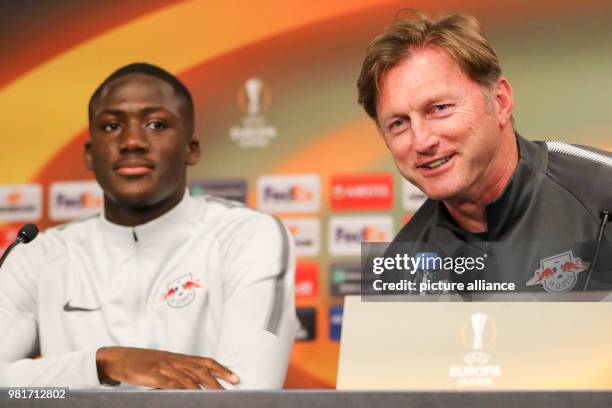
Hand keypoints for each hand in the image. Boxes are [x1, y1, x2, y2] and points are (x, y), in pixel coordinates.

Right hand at [95, 346, 239, 388]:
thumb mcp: (164, 365)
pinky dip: (181, 388)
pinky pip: (169, 382)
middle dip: (217, 379)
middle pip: (200, 369)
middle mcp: (174, 360)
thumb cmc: (142, 362)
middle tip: (231, 388)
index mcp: (178, 358)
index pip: (205, 361)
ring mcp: (164, 367)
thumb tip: (196, 383)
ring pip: (188, 377)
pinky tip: (189, 394)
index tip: (235, 377)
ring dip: (203, 386)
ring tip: (216, 394)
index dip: (221, 369)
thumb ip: (180, 373)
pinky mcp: (152, 375)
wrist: (119, 358)